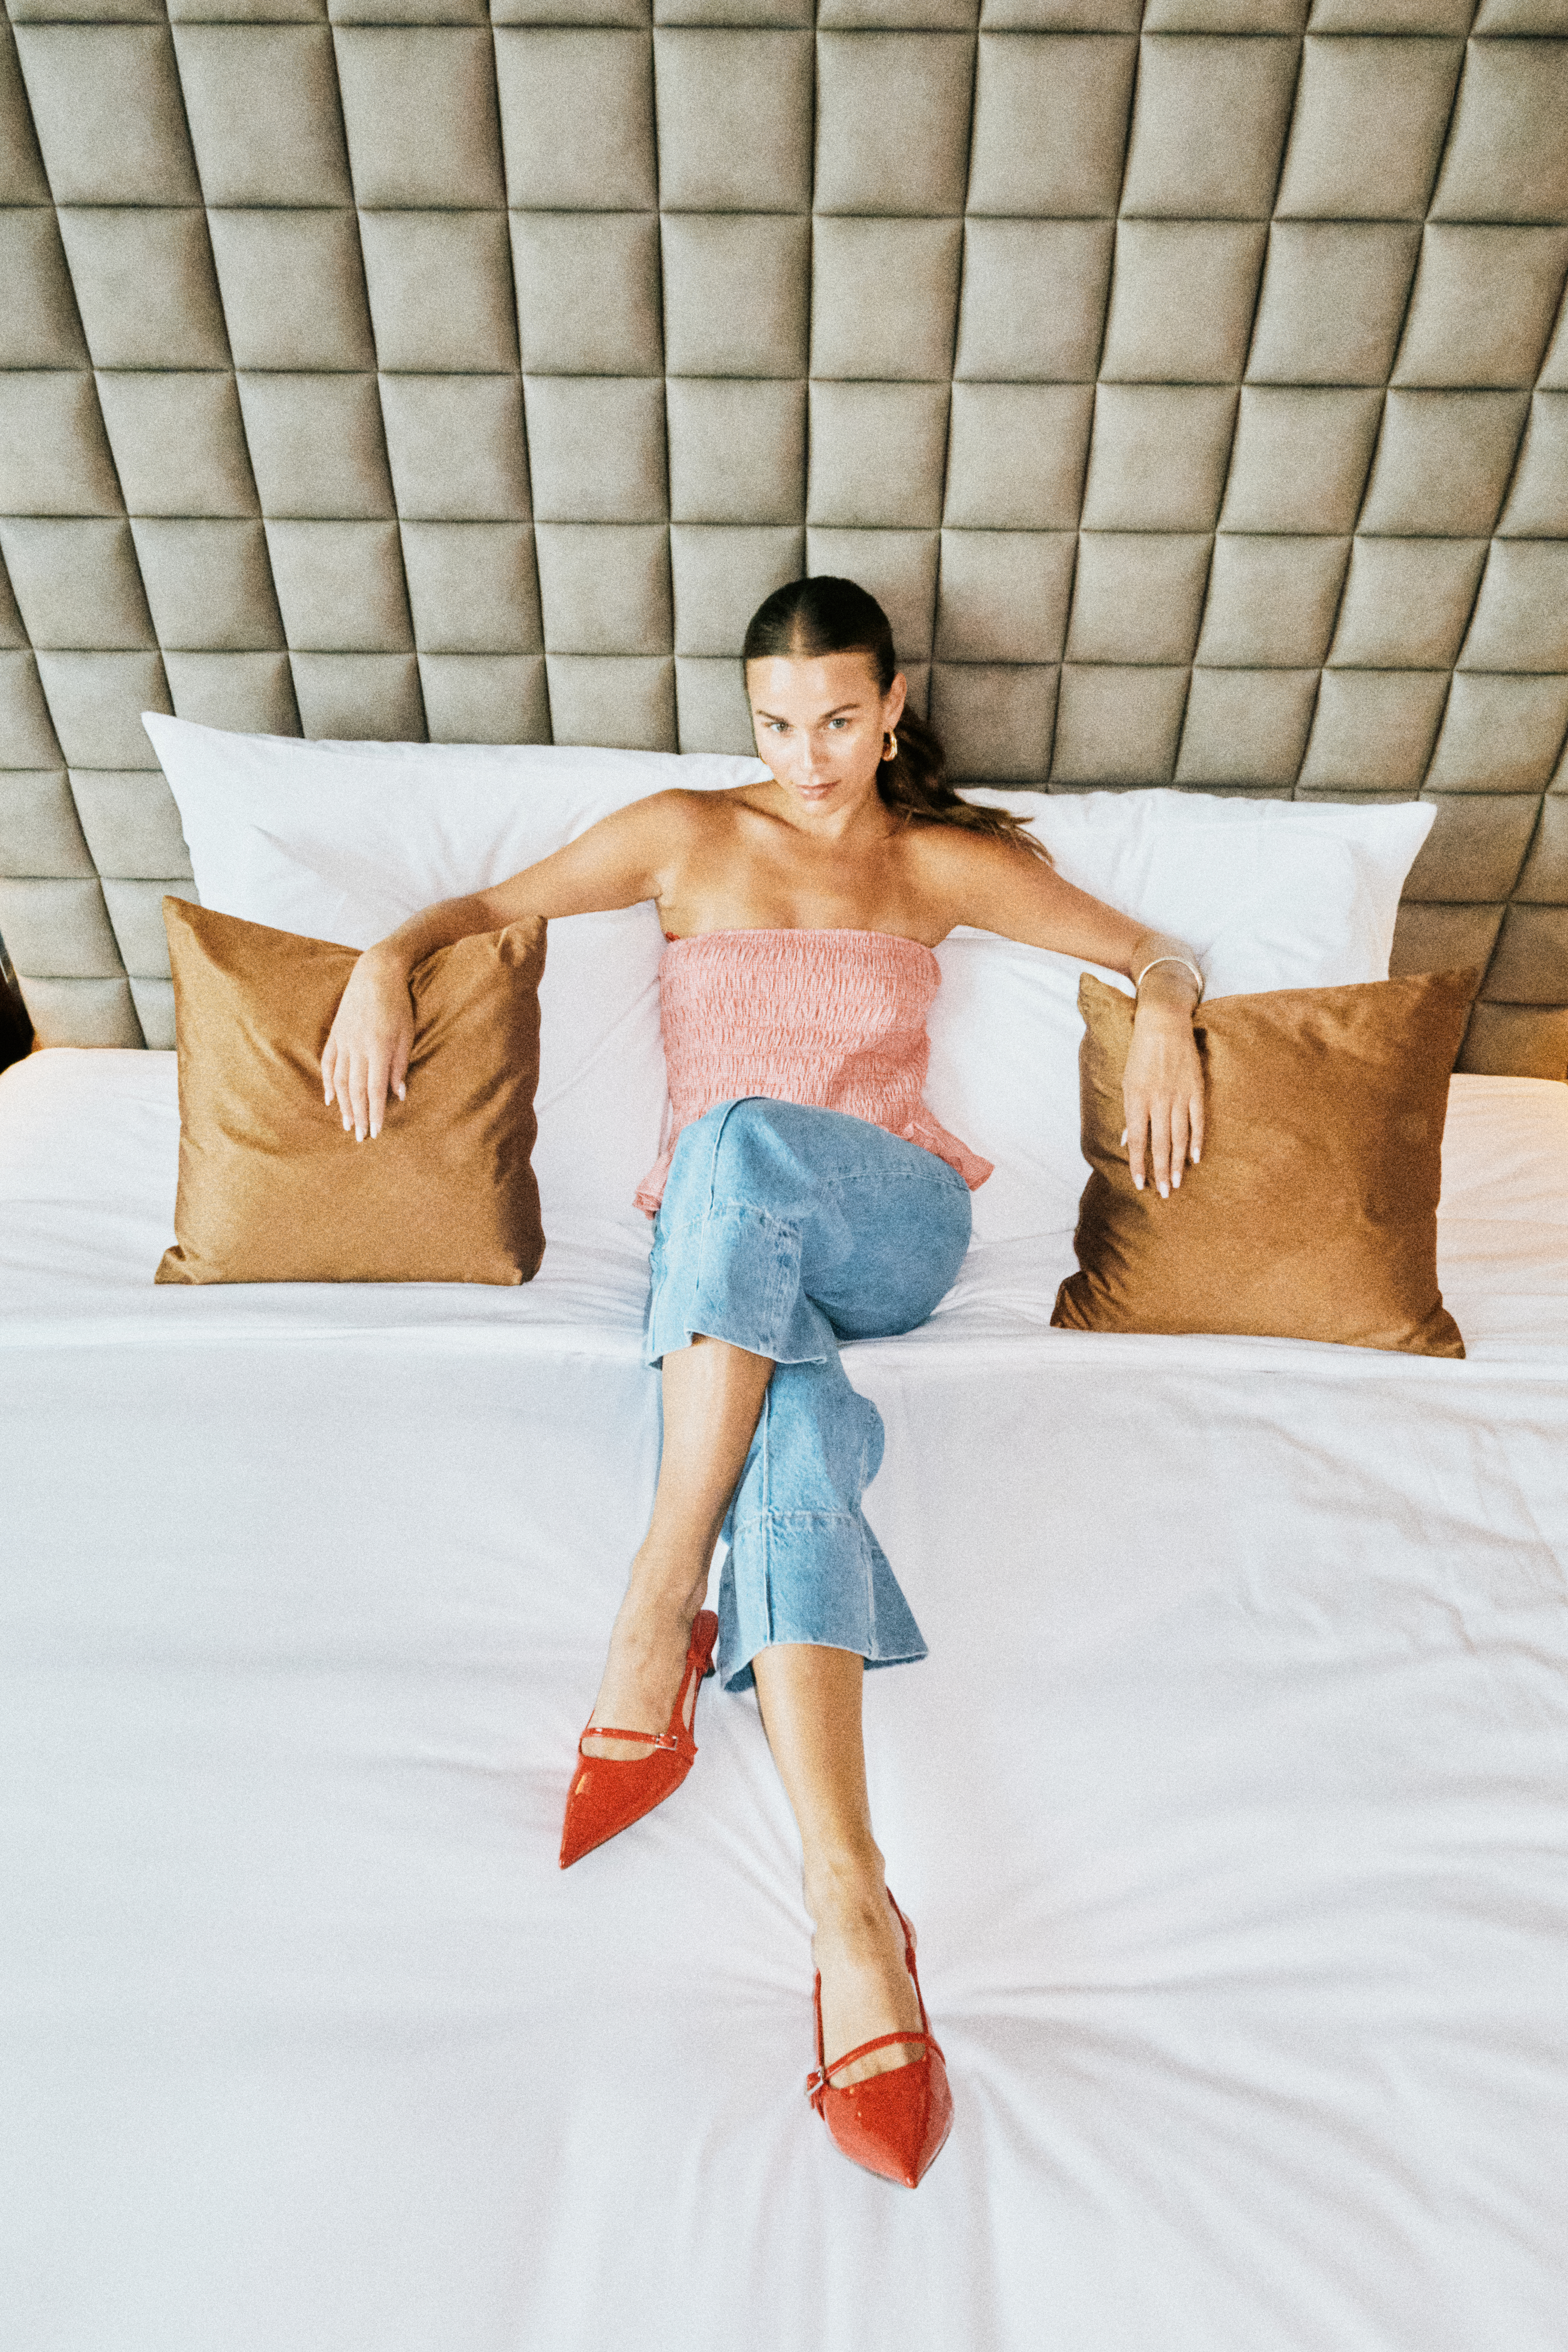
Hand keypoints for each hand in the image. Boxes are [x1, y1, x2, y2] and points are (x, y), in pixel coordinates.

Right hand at [321, 948, 414, 1140]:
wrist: (375, 973)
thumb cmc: (398, 1004)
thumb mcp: (407, 1034)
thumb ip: (400, 1065)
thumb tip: (398, 1095)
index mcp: (378, 1049)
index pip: (375, 1090)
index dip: (375, 1113)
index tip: (376, 1132)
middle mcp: (357, 1048)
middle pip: (355, 1090)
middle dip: (358, 1116)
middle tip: (360, 1137)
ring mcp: (343, 1041)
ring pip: (339, 1080)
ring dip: (343, 1105)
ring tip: (347, 1124)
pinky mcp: (335, 1034)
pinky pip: (328, 1063)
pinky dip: (328, 1082)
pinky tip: (329, 1098)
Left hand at [1121, 1005, 1204, 1199]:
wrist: (1163, 1024)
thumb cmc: (1140, 1054)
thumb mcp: (1127, 1082)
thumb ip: (1129, 1113)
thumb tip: (1127, 1142)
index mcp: (1136, 1099)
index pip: (1137, 1140)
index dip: (1138, 1164)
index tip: (1140, 1185)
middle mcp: (1158, 1100)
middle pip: (1160, 1144)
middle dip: (1161, 1171)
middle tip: (1165, 1194)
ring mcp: (1178, 1095)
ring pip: (1180, 1136)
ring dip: (1178, 1162)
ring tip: (1178, 1183)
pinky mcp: (1195, 1089)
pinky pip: (1198, 1120)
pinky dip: (1197, 1140)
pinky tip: (1196, 1158)